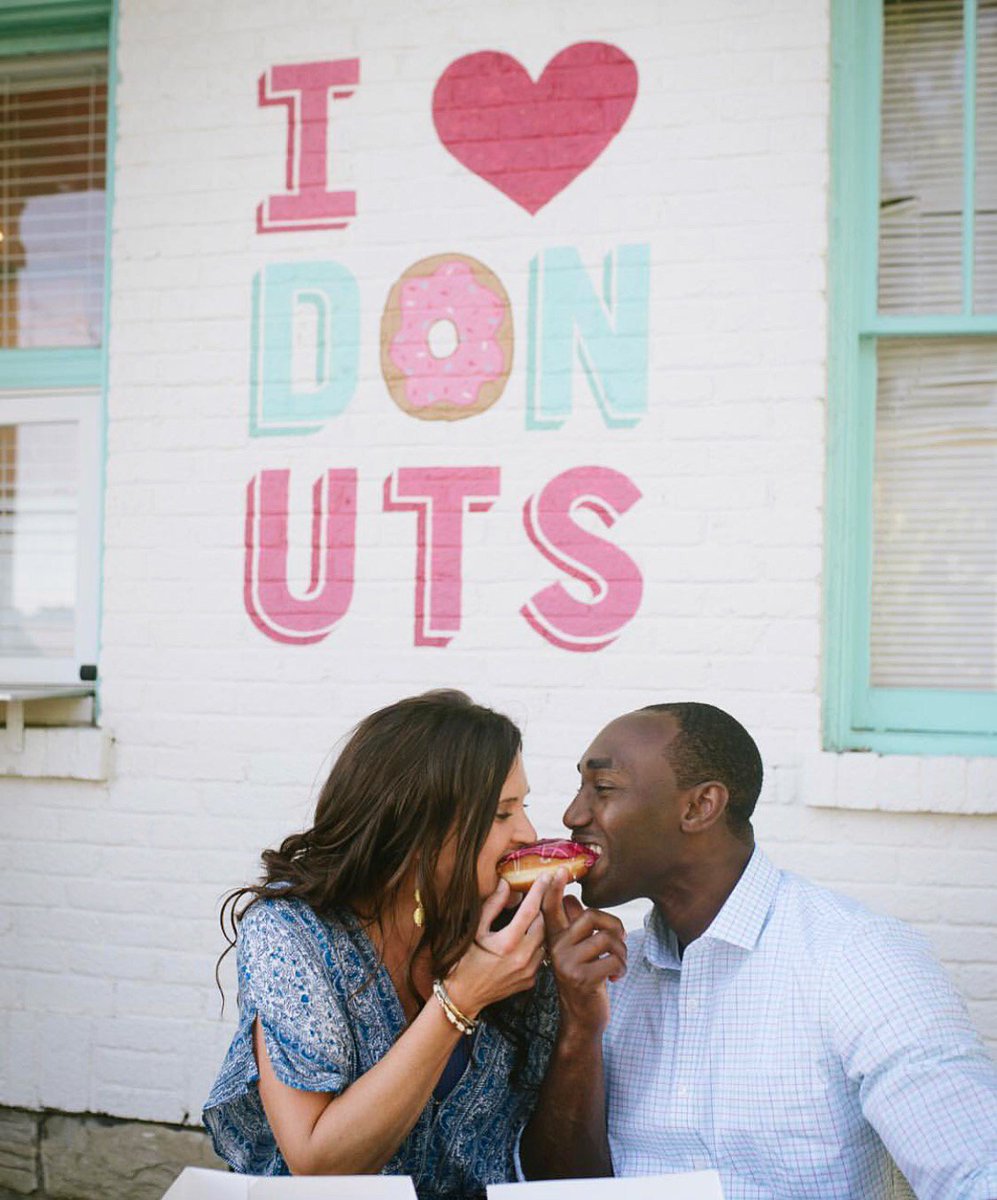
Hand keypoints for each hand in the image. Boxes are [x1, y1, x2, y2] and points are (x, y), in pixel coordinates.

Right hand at [446, 876, 548, 1017]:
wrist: (463, 996)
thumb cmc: (464, 961)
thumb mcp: (475, 930)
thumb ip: (493, 905)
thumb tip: (506, 884)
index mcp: (508, 943)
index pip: (530, 910)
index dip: (539, 890)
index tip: (545, 876)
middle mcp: (523, 958)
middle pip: (543, 923)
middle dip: (541, 908)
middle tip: (539, 895)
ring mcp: (529, 971)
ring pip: (545, 940)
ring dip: (540, 927)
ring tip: (532, 916)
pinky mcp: (531, 980)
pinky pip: (541, 956)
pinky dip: (536, 944)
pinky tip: (526, 939)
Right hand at [542, 868, 626, 1036]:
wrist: (582, 1019)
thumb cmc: (584, 978)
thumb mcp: (576, 952)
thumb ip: (574, 926)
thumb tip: (572, 899)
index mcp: (555, 938)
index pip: (550, 909)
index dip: (553, 890)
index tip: (558, 871)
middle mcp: (557, 948)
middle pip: (591, 917)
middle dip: (614, 928)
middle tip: (618, 945)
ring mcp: (567, 964)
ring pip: (606, 939)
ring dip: (621, 952)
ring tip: (618, 964)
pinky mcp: (582, 979)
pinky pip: (613, 960)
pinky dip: (622, 968)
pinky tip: (616, 977)